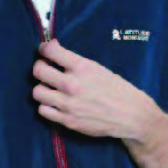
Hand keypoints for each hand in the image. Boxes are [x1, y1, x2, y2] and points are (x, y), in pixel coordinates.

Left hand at [31, 37, 151, 139]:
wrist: (130, 115)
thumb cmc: (117, 89)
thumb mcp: (98, 68)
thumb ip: (75, 61)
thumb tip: (53, 47)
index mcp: (82, 67)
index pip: (50, 51)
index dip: (44, 49)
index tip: (45, 51)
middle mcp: (72, 84)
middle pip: (38, 71)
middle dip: (40, 67)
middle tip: (46, 69)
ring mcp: (68, 104)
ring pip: (37, 92)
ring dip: (42, 88)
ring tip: (50, 88)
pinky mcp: (67, 121)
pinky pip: (43, 110)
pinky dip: (46, 106)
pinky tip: (54, 103)